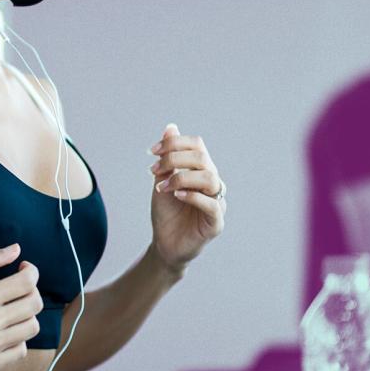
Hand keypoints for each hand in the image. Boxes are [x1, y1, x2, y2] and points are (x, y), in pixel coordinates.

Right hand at [0, 244, 42, 370]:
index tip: (23, 269)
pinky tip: (4, 329)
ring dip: (26, 314)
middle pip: (34, 305)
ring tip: (12, 308)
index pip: (27, 283)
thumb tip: (16, 250)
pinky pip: (20, 350)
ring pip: (32, 327)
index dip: (30, 271)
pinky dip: (17, 337)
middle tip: (19, 287)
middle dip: (31, 290)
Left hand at [148, 123, 225, 271]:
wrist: (165, 243)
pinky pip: (212, 204)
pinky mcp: (216, 222)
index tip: (152, 151)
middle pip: (202, 158)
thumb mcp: (162, 180)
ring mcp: (217, 202)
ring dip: (182, 178)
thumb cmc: (167, 212)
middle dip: (174, 159)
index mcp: (202, 171)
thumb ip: (168, 157)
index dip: (175, 143)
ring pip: (210, 179)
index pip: (197, 146)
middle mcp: (213, 183)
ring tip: (162, 187)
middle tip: (153, 170)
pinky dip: (193, 197)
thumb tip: (170, 127)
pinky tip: (177, 196)